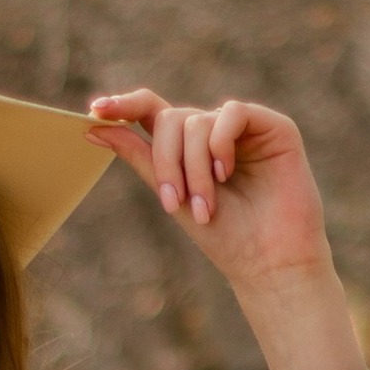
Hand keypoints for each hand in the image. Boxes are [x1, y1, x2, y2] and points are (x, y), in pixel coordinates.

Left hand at [86, 89, 362, 369]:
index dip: (124, 105)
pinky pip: (232, 113)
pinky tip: (225, 172)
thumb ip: (140, 157)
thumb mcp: (173, 196)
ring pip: (197, 120)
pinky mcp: (274, 128)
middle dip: (167, 162)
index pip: (153, 111)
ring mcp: (245, 129)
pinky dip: (220, 143)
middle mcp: (216, 133)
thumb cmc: (226, 239)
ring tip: (206, 205)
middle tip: (174, 203)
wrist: (270, 264)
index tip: (96, 111)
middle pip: (170, 119)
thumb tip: (94, 125)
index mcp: (190, 149)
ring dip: (194, 166)